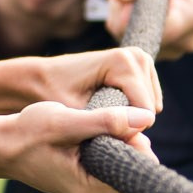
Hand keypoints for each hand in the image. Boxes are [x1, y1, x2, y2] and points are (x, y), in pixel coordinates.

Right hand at [0, 99, 156, 192]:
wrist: (5, 147)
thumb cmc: (28, 134)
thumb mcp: (66, 122)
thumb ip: (106, 121)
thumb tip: (147, 117)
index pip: (138, 164)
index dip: (129, 135)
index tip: (102, 121)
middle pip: (136, 164)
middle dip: (123, 138)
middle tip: (88, 125)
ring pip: (128, 162)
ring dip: (115, 141)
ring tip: (82, 132)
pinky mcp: (96, 190)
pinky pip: (117, 165)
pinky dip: (109, 147)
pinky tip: (84, 138)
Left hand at [33, 43, 161, 117]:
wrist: (41, 78)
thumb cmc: (53, 95)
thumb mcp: (76, 114)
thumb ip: (108, 124)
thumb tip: (143, 137)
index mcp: (122, 62)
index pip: (145, 109)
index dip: (126, 128)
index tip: (98, 128)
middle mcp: (136, 56)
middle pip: (150, 107)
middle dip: (127, 120)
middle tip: (96, 116)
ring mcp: (140, 58)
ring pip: (151, 105)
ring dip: (129, 115)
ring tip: (100, 109)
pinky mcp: (141, 66)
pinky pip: (148, 101)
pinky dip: (130, 108)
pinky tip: (108, 103)